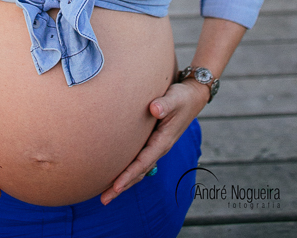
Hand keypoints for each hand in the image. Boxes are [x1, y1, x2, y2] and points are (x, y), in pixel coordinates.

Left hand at [100, 79, 207, 204]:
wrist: (192, 96)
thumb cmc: (182, 97)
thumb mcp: (175, 98)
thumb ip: (165, 104)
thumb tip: (154, 109)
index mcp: (163, 141)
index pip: (143, 162)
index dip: (129, 175)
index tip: (116, 186)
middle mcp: (158, 147)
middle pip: (138, 172)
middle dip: (121, 186)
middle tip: (103, 200)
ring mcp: (155, 146)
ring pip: (137, 169)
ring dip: (122, 181)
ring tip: (106, 194)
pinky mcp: (151, 140)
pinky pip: (138, 160)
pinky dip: (127, 169)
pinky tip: (115, 173)